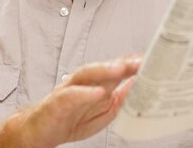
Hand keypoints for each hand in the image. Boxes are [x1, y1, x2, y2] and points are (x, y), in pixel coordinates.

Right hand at [11, 56, 140, 147]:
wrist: (38, 131)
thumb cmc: (69, 119)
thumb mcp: (102, 113)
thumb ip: (120, 100)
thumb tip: (137, 87)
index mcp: (95, 84)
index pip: (116, 69)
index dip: (134, 65)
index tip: (154, 61)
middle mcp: (82, 82)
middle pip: (104, 67)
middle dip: (124, 63)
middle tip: (142, 61)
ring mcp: (68, 89)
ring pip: (87, 74)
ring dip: (105, 70)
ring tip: (121, 69)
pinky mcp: (56, 101)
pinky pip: (71, 95)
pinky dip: (84, 93)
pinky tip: (97, 92)